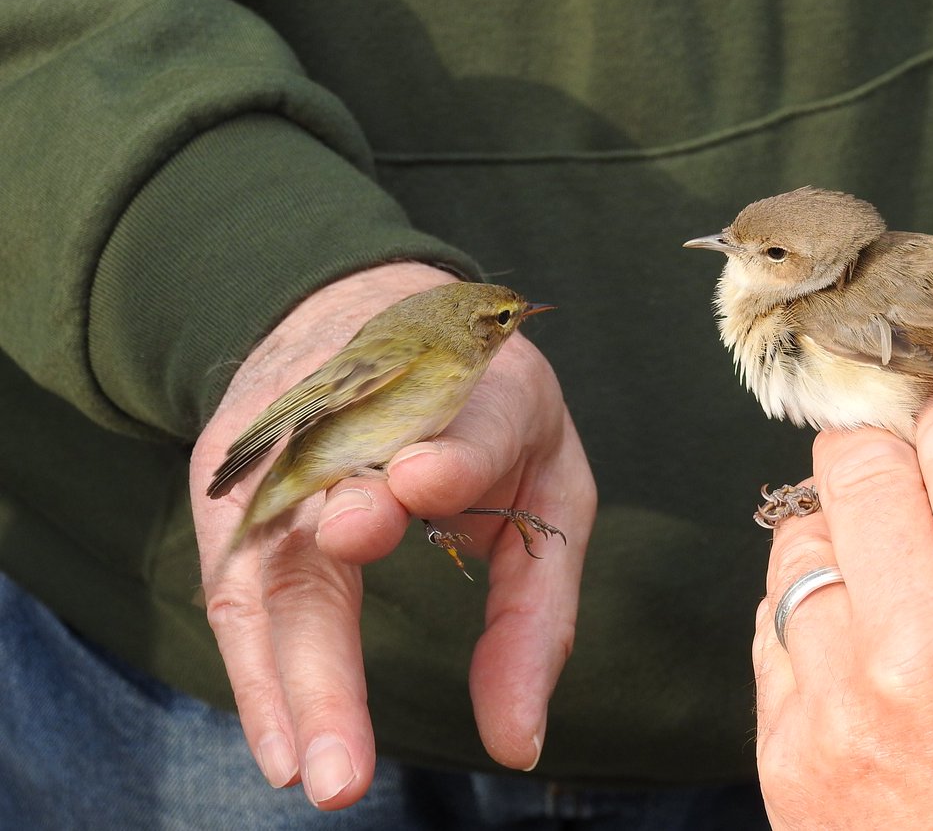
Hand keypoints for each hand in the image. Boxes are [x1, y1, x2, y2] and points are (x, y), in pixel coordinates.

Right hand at [189, 263, 594, 809]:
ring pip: (276, 562)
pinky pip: (239, 580)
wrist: (367, 313)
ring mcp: (288, 437)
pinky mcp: (237, 468)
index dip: (449, 455)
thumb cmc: (484, 421)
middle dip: (334, 635)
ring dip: (291, 674)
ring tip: (318, 770)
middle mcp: (369, 408)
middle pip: (341, 511)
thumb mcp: (546, 486)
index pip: (465, 425)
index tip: (422, 483)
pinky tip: (283, 746)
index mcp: (478, 391)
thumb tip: (517, 745)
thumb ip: (536, 611)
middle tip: (347, 753)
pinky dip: (258, 668)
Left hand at [754, 388, 932, 830]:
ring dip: (840, 539)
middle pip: (858, 464)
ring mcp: (838, 700)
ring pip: (799, 540)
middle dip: (885, 454)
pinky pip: (769, 626)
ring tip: (882, 575)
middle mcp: (918, 642)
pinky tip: (850, 646)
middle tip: (907, 476)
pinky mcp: (788, 751)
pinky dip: (805, 618)